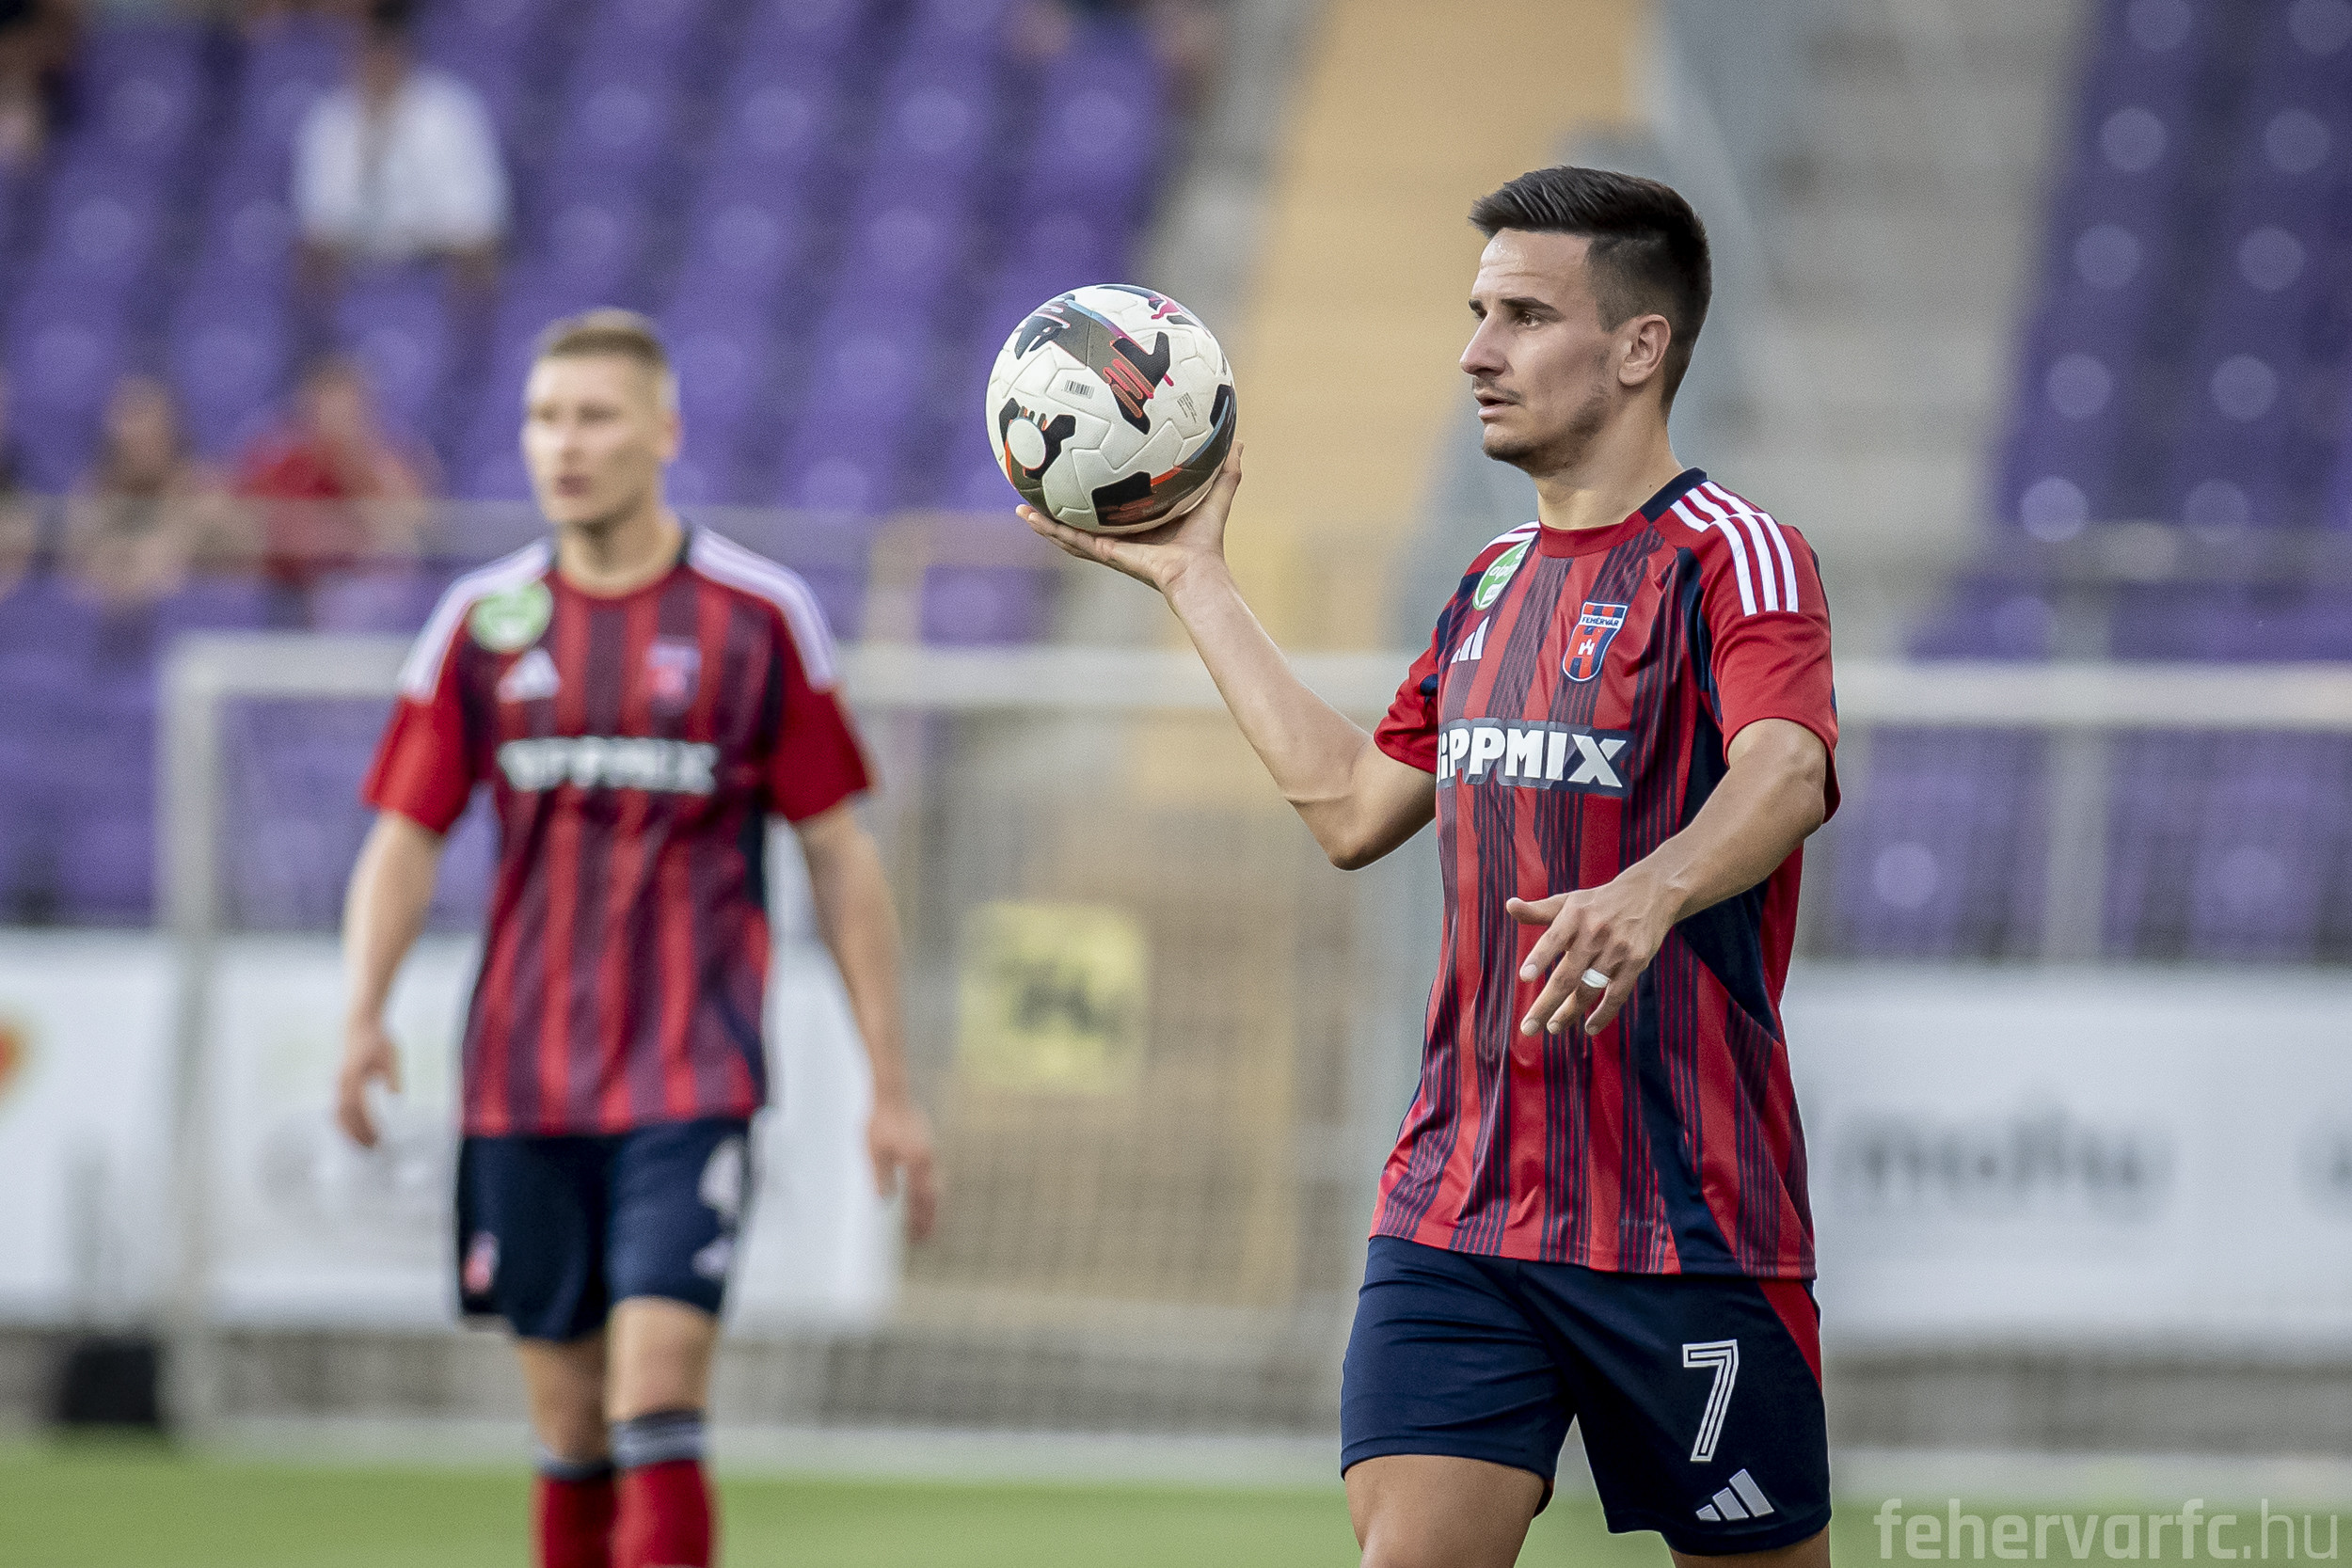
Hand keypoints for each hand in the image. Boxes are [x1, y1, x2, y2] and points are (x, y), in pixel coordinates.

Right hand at [336, 1015, 402, 1147]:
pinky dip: (345, 1123)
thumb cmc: (378, 1039)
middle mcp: (342, 1083)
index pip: (360, 1109)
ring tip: (364, 1146)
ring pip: (339, 1115)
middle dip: (358, 1135)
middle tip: (373, 1150)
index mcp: (355, 1076)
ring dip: (349, 1132)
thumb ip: (393, 1077)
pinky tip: (356, 1132)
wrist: (360, 1023)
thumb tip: (397, 1099)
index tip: (380, 1139)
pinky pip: (338, 1108)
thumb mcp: (391, 1055)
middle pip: (346, 1117)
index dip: (368, 1126)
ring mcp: (338, 1083)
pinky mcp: (340, 1084)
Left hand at [867, 1093, 939, 1241]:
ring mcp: (929, 1152)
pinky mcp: (926, 1146)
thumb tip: (885, 1201)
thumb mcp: (874, 1151)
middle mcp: (928, 1159)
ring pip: (936, 1186)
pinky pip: (932, 1176)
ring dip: (931, 1206)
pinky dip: (930, 1191)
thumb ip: (881, 1176)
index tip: (915, 1238)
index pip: (920, 1199)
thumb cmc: (879, 1122)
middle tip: (924, 1239)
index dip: (918, 1220)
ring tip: (927, 1223)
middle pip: (933, 1197)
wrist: (891, 1094)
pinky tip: (923, 1196)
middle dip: (929, 1219)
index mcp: (916, 1162)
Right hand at [1018, 443, 1242, 596]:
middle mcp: (1118, 538)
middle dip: (1061, 506)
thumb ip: (1226, 470)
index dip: (1097, 492)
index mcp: (1138, 526)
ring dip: (1043, 521)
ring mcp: (1107, 547)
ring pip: (1067, 533)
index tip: (1082, 472)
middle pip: (1082, 520)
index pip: (1112, 508)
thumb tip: (1238, 439)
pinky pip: (1070, 540)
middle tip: (1040, 488)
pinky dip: (1048, 529)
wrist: (1199, 573)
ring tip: (1019, 507)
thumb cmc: (1207, 542)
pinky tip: (1028, 517)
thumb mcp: (1215, 495)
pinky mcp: (1103, 552)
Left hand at [1506, 871, 1679, 1036]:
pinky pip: (1617, 994)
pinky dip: (1604, 1014)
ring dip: (1569, 1012)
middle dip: (1546, 1004)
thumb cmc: (1599, 902)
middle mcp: (1595, 933)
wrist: (1651, 893)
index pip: (1553, 938)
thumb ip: (1539, 910)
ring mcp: (1617, 949)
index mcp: (1574, 916)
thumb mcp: (1570, 901)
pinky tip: (1590, 1027)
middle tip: (1528, 1027)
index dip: (1539, 958)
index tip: (1525, 977)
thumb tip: (1510, 906)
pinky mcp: (1636, 962)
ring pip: (1589, 989)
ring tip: (1552, 1028)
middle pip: (1567, 975)